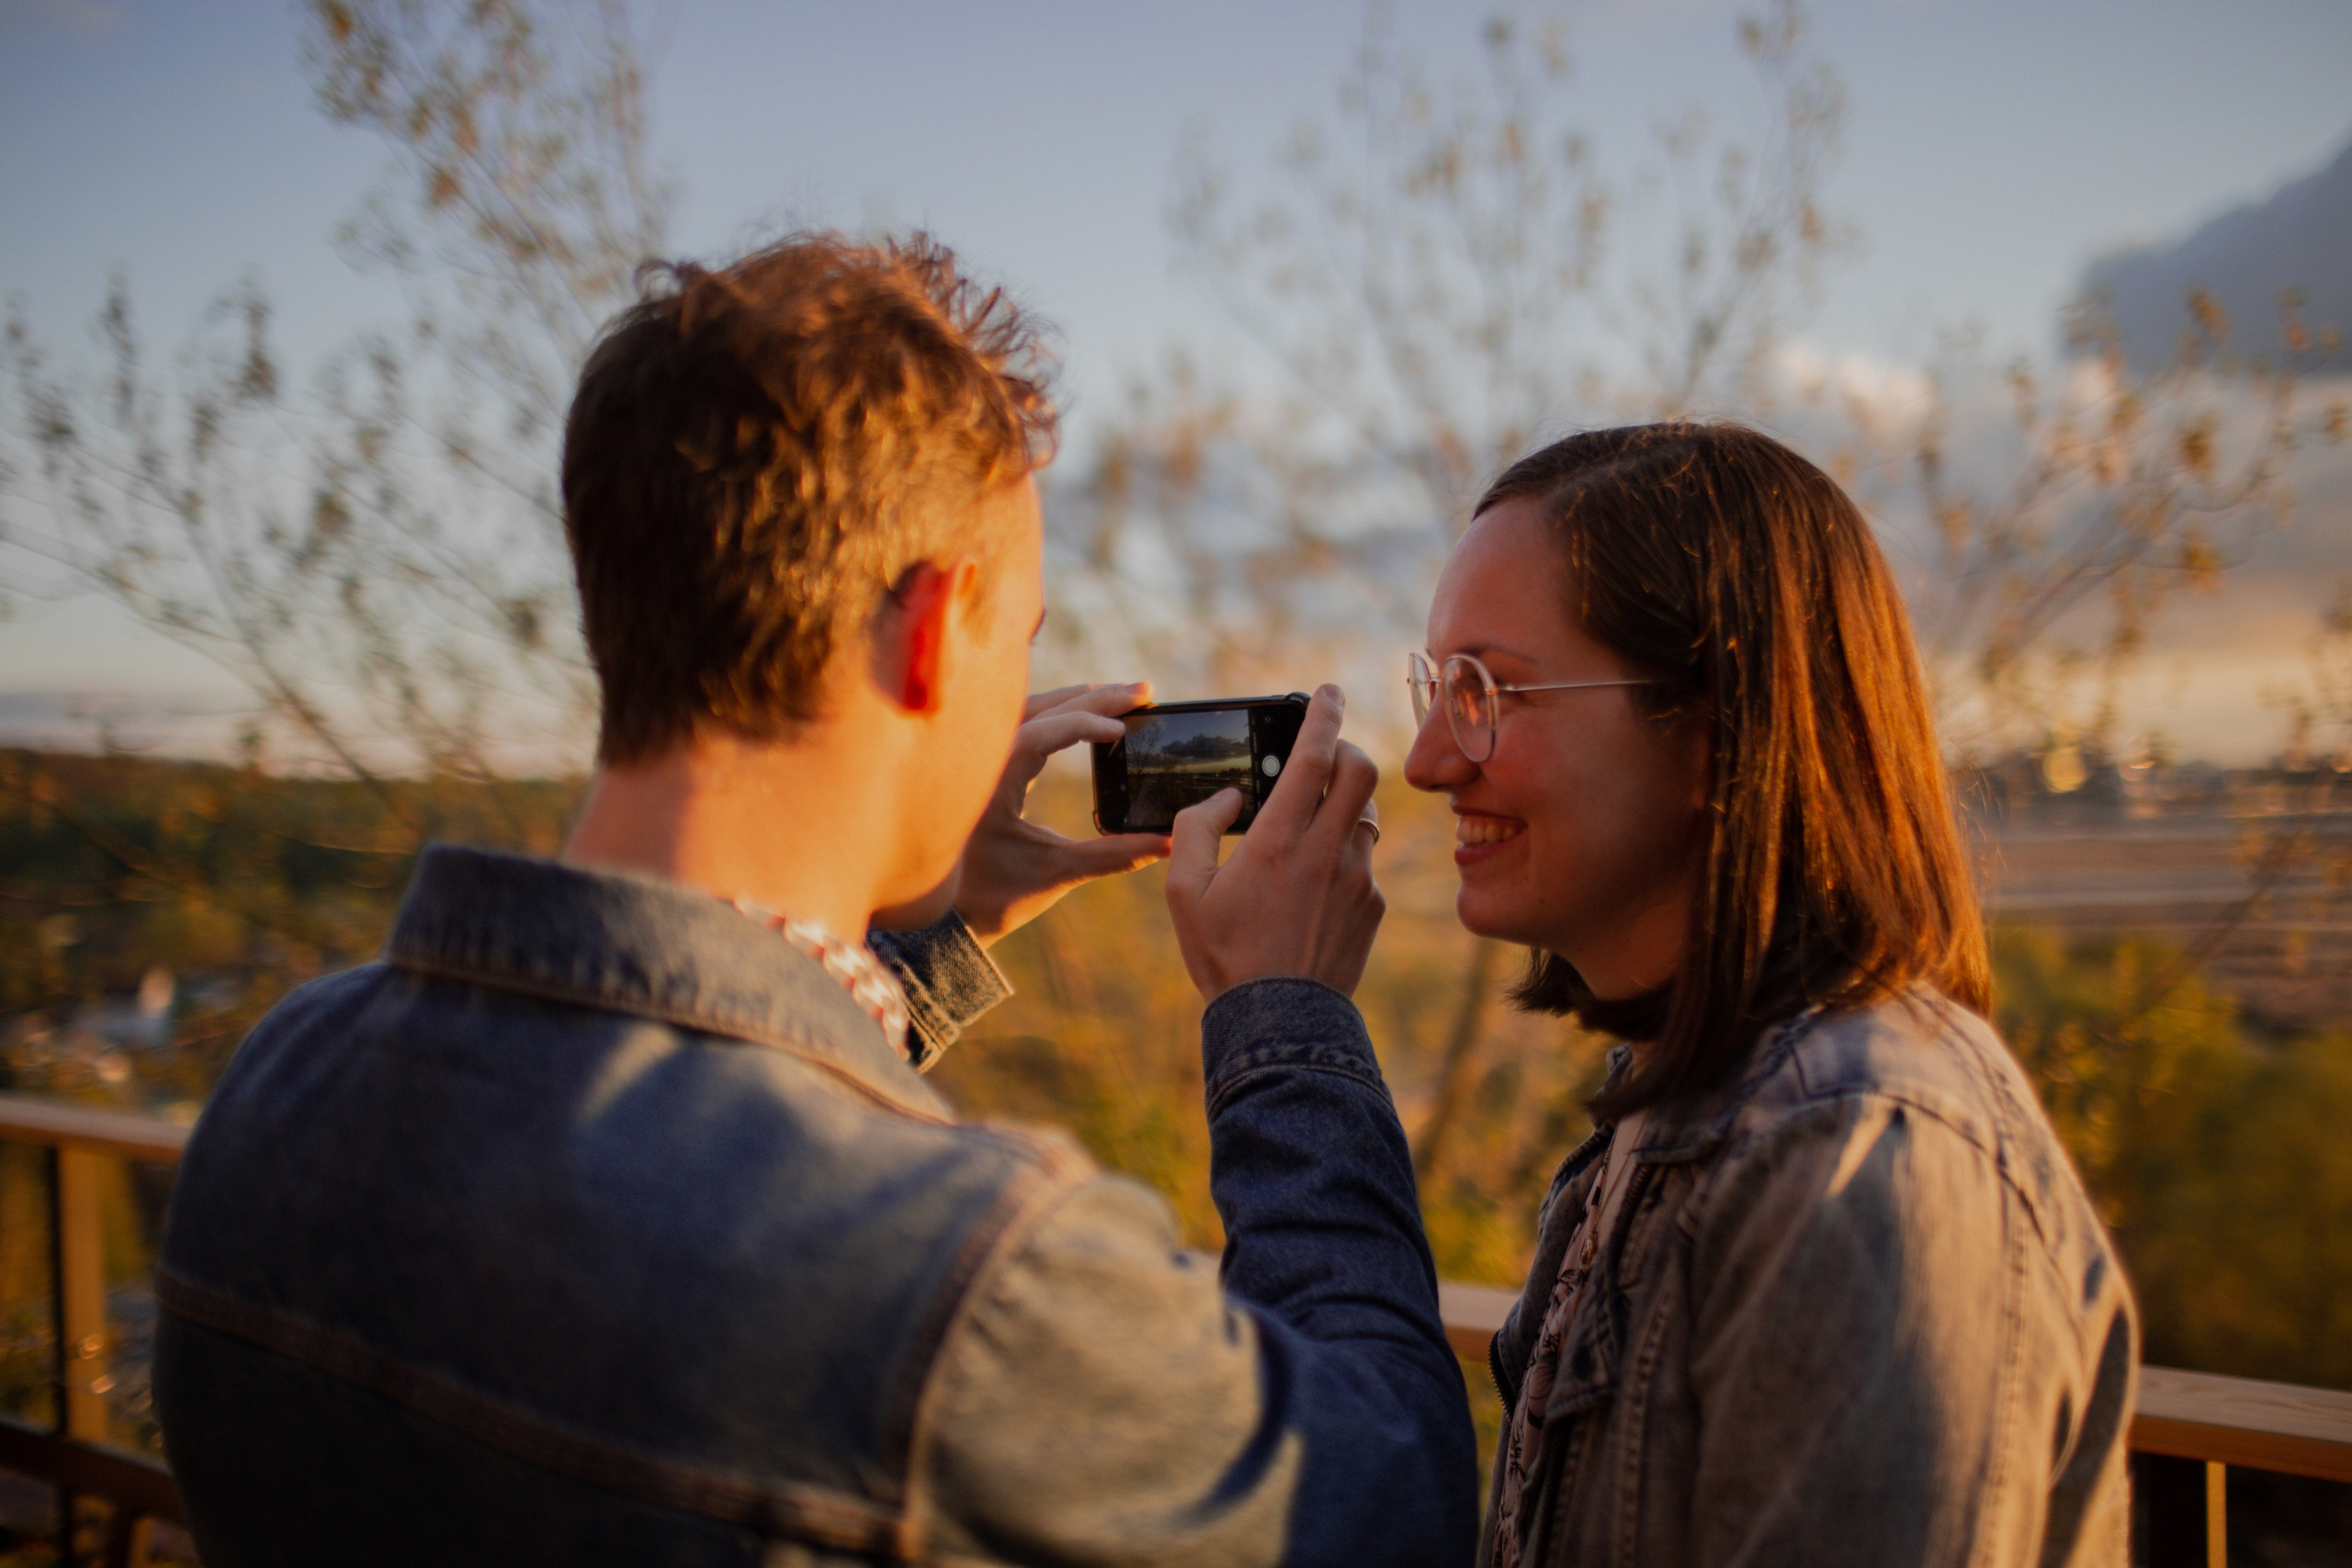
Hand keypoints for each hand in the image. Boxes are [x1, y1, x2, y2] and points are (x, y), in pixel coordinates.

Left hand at [949, 683, 1172, 945]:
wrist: (944, 916)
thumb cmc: (990, 896)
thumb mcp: (1055, 872)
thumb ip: (1113, 855)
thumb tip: (1165, 841)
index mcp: (992, 779)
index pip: (1044, 731)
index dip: (1087, 723)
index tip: (1123, 730)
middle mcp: (981, 758)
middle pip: (1042, 707)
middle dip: (1095, 698)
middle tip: (1144, 692)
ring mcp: (980, 759)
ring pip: (1030, 708)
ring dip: (1076, 700)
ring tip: (1121, 696)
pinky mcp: (985, 767)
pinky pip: (1021, 723)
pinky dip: (1055, 715)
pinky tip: (1081, 715)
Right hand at [1164, 684, 1384, 1002]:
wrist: (1279, 1021)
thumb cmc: (1224, 955)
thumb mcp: (1183, 892)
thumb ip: (1195, 829)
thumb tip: (1225, 799)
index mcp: (1278, 840)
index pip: (1313, 756)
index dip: (1321, 714)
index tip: (1327, 691)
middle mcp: (1327, 851)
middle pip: (1362, 770)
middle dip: (1346, 750)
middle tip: (1326, 756)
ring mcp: (1357, 879)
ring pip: (1366, 815)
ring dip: (1345, 805)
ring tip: (1314, 824)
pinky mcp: (1372, 906)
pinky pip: (1366, 862)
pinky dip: (1345, 855)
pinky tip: (1318, 884)